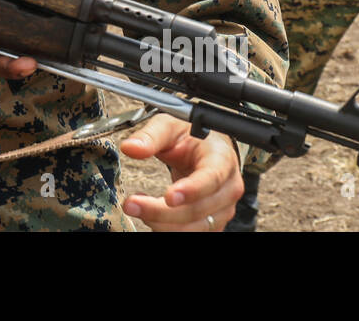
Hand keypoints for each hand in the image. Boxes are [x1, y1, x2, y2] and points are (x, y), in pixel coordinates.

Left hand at [119, 114, 241, 231]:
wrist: (205, 149)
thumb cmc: (190, 136)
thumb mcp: (169, 126)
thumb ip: (150, 136)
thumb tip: (130, 147)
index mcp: (222, 159)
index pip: (212, 178)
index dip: (192, 190)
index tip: (168, 196)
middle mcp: (228, 188)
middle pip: (198, 209)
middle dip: (161, 211)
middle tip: (131, 204)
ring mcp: (223, 209)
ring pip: (194, 227)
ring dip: (161, 223)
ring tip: (135, 207)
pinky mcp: (213, 223)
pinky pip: (191, 232)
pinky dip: (167, 228)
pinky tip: (149, 214)